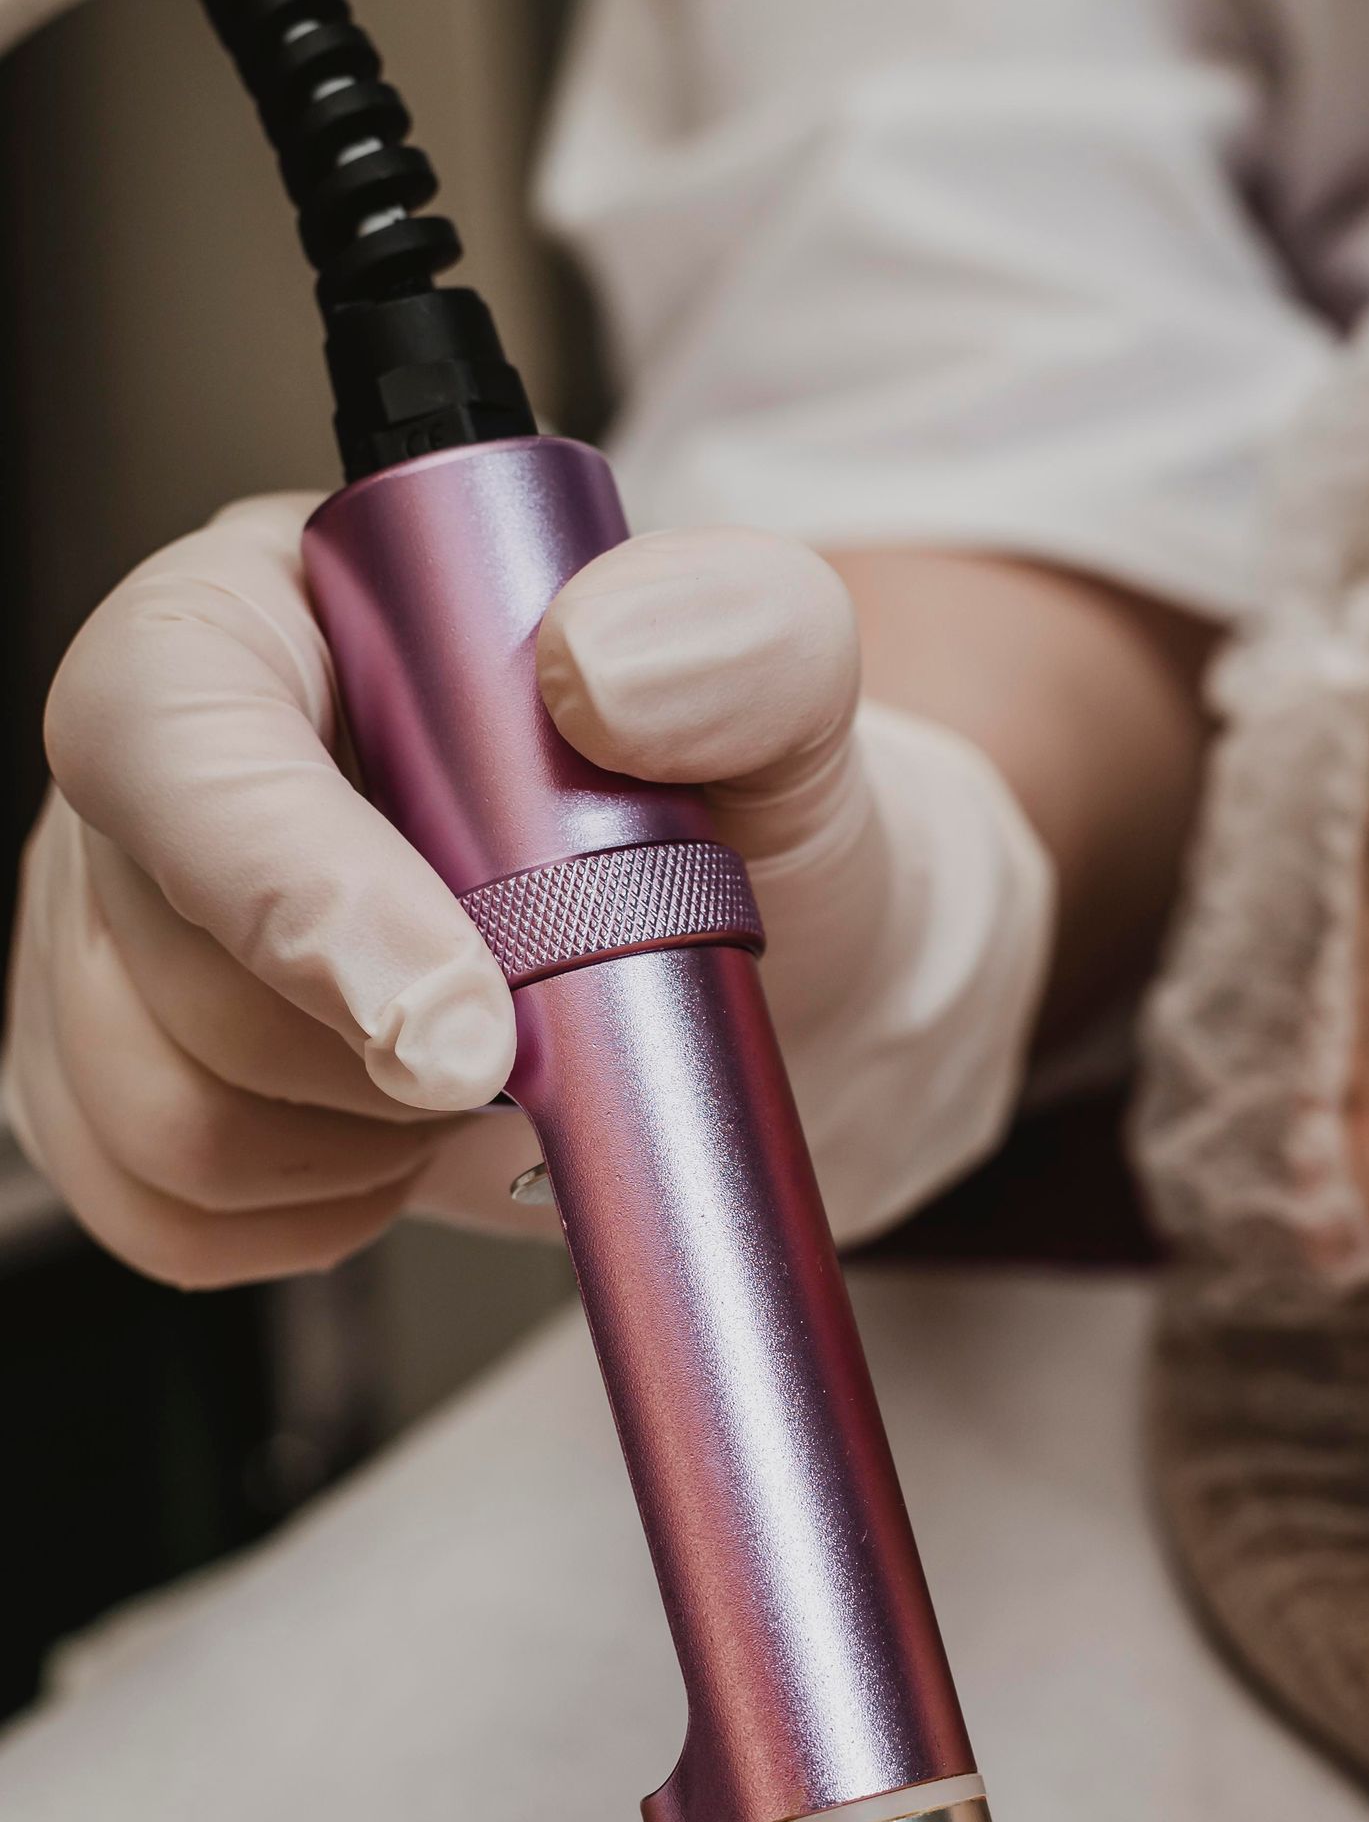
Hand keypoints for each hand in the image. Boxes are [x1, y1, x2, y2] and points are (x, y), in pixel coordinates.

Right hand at [4, 503, 1051, 1280]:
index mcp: (276, 607)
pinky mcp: (122, 1091)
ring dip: (368, 1139)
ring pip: (164, 1106)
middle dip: (385, 1043)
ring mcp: (120, 933)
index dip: (289, 881)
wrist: (776, 984)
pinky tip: (420, 1144)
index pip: (168, 715)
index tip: (464, 1022)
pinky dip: (323, 1213)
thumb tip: (601, 667)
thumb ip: (742, 632)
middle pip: (170, 951)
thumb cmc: (747, 818)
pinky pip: (167, 1211)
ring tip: (494, 1074)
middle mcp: (164, 764)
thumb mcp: (796, 693)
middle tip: (542, 1028)